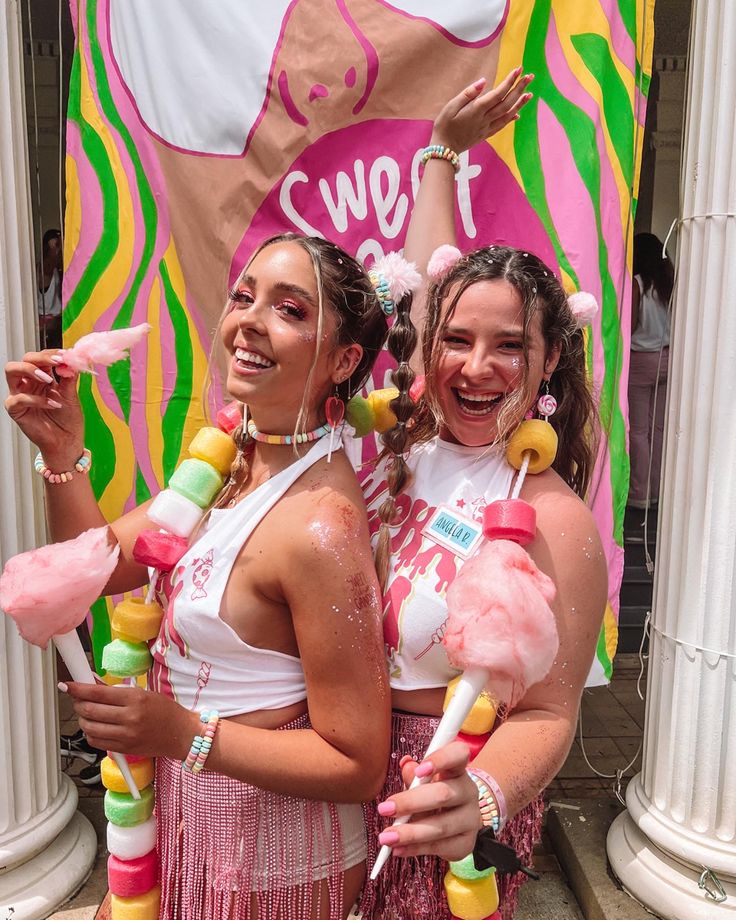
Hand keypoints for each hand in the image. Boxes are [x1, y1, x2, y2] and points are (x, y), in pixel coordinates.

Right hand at [4, 350, 84, 467]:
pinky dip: (36, 399)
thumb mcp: (71, 395)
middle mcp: (28, 382)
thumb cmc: (68, 419)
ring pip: (11, 371)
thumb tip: (71, 359)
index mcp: (42, 376)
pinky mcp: (15, 409)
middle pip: (24, 359)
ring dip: (30, 370)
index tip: (66, 355)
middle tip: (57, 362)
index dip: (51, 353)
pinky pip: (18, 398)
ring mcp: (19, 394)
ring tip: (49, 380)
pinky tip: (53, 404)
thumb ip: (69, 377)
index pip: (40, 357)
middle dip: (40, 358)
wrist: (67, 441)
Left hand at [62, 681, 200, 759]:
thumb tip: (93, 684)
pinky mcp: (124, 748)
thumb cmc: (165, 711)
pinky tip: (94, 726)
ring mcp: (126, 735)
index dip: (78, 689)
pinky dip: (90, 733)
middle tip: (77, 698)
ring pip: (90, 727)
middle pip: (90, 710)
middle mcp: (129, 717)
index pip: (98, 693)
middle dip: (78, 703)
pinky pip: (96, 741)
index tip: (66, 685)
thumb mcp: (143, 693)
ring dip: (82, 719)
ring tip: (86, 713)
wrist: (181, 734)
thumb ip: (117, 691)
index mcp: (135, 699)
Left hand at [376, 741, 479, 860]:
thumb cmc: (434, 796)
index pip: (458, 755)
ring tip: (386, 837)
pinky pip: (439, 847)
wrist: (457, 824)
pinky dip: (416, 849)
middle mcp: (469, 792)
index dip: (441, 759)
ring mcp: (471, 819)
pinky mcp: (466, 843)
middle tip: (384, 808)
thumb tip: (405, 764)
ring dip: (410, 832)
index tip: (419, 770)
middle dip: (410, 802)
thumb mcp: (424, 783)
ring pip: (441, 826)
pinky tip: (398, 849)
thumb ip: (413, 775)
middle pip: (443, 794)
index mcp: (457, 769)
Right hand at [431, 67, 533, 153]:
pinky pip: (501, 126)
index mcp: (476, 110)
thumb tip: (483, 81)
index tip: (519, 69)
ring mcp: (486, 128)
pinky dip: (511, 118)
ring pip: (507, 115)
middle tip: (530, 76)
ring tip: (529, 94)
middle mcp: (485, 119)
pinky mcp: (485, 135)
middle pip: (507, 103)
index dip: (510, 81)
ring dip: (519, 104)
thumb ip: (467, 93)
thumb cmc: (444, 126)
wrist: (444, 149)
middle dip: (519, 89)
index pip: (498, 93)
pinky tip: (517, 113)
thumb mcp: (450, 106)